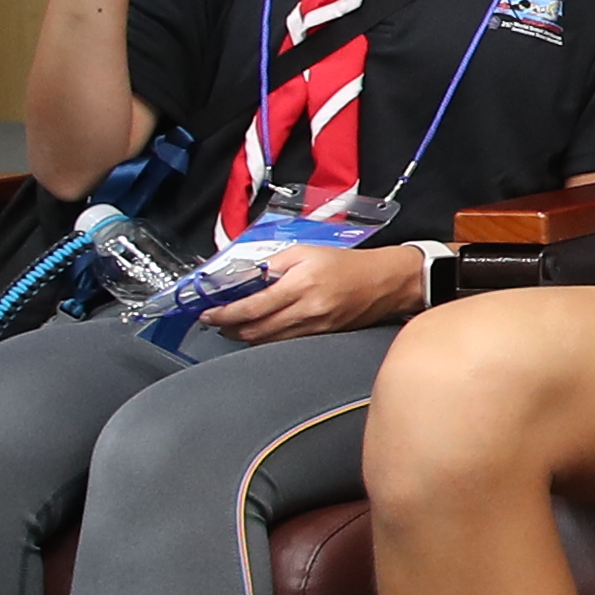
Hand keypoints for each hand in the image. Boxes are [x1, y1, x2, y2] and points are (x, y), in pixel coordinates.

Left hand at [204, 234, 428, 341]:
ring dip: (245, 335)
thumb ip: (273, 264)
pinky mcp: (322, 336)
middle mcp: (307, 309)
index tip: (209, 313)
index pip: (252, 306)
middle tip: (216, 321)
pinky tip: (261, 330)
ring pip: (267, 340)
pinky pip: (285, 343)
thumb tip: (244, 276)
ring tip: (234, 326)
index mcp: (301, 284)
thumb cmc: (347, 263)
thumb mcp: (306, 251)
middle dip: (229, 328)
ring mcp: (315, 327)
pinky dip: (267, 338)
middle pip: (255, 329)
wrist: (385, 281)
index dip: (225, 313)